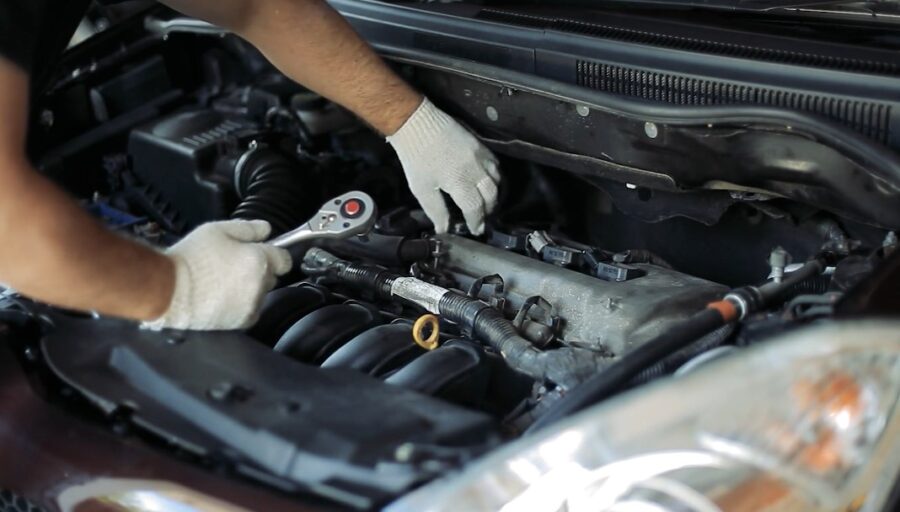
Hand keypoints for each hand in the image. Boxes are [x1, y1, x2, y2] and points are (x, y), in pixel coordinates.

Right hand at [143, 220, 291, 330]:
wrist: (169, 290)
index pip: (284, 259)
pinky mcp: (241, 321)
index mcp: (259, 260)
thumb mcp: (217, 230)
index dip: (274, 254)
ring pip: (261, 294)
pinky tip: (222, 297)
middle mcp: (260, 284)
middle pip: (272, 276)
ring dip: (250, 288)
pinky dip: (242, 305)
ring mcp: (252, 305)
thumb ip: (248, 228)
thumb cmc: (190, 259)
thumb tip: (266, 229)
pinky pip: (250, 311)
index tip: (263, 253)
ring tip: (223, 282)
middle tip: (233, 265)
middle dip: (259, 270)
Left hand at [387, 98, 499, 234]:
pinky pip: (495, 165)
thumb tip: (444, 230)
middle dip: (488, 210)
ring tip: (486, 202)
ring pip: (497, 180)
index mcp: (459, 182)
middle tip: (482, 218)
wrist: (417, 123)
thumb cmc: (416, 158)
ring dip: (494, 194)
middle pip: (491, 195)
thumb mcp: (421, 189)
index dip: (476, 221)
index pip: (475, 207)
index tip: (475, 230)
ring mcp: (480, 155)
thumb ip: (436, 211)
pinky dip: (495, 177)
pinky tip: (487, 182)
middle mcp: (475, 169)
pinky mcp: (480, 145)